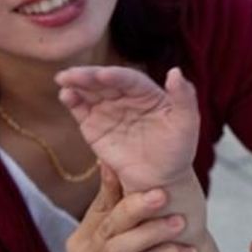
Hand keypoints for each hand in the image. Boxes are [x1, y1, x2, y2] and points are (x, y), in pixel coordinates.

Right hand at [57, 66, 198, 191]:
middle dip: (88, 76)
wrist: (160, 179)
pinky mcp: (94, 126)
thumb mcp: (187, 124)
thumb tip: (176, 71)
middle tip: (72, 74)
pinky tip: (66, 96)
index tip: (103, 74)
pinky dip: (72, 102)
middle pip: (104, 82)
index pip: (129, 79)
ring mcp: (108, 109)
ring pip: (90, 92)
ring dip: (76, 84)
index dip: (115, 76)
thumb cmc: (177, 151)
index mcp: (147, 92)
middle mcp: (125, 96)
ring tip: (64, 80)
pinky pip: (81, 110)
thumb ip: (184, 98)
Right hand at [67, 164, 198, 251]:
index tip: (140, 163)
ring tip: (180, 222)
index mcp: (83, 239)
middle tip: (162, 192)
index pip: (101, 205)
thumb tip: (113, 160)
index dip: (118, 183)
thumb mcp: (123, 240)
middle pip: (109, 225)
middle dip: (136, 206)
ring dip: (151, 232)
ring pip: (119, 249)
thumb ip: (117, 206)